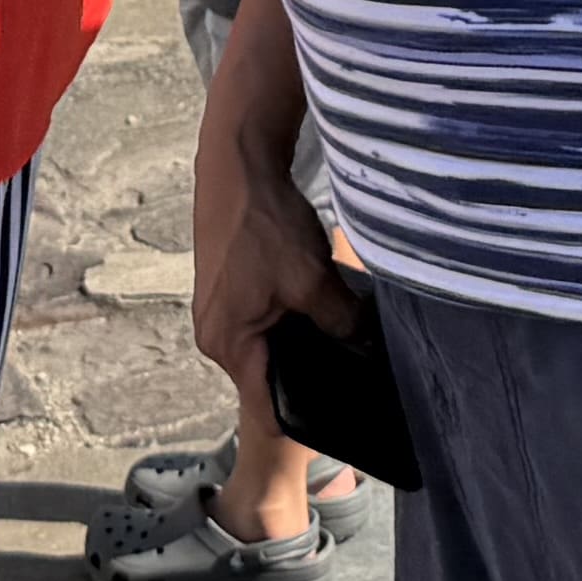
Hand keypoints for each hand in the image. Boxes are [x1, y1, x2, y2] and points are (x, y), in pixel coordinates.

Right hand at [190, 85, 356, 409]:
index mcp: (228, 345)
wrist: (237, 166)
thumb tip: (366, 344)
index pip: (267, 408)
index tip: (341, 412)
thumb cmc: (263, 224)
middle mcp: (215, 336)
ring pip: (265, 345)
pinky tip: (311, 297)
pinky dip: (286, 314)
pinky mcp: (226, 289)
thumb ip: (342, 321)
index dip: (306, 414)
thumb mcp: (312, 279)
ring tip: (332, 324)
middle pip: (265, 377)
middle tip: (348, 361)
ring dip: (296, 337)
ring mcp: (217, 311)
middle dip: (305, 370)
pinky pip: (259, 320)